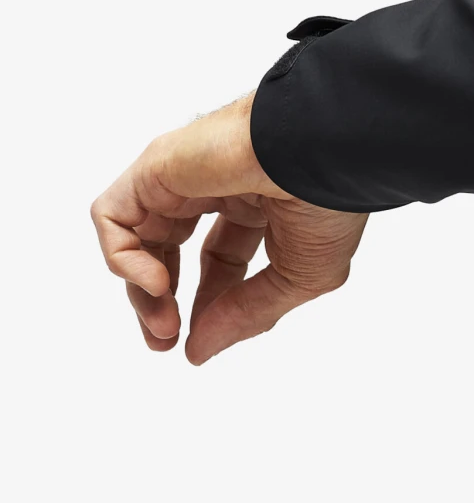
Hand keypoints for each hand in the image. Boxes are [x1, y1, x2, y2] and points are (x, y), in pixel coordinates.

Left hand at [90, 92, 368, 364]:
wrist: (325, 151)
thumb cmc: (330, 204)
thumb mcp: (300, 278)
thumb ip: (249, 315)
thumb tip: (201, 351)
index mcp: (259, 203)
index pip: (218, 258)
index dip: (209, 303)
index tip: (201, 345)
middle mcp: (216, 186)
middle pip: (167, 247)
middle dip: (160, 300)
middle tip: (164, 340)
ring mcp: (182, 176)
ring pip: (134, 236)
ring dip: (140, 289)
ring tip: (161, 322)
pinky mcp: (155, 169)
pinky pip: (114, 216)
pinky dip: (122, 257)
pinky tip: (156, 282)